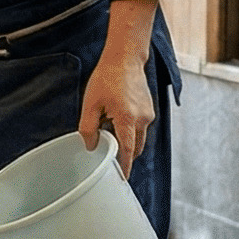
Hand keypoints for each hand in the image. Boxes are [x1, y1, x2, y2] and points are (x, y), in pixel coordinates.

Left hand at [78, 51, 154, 176]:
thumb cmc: (106, 78)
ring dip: (126, 141)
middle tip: (109, 159)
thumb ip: (88, 128)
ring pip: (139, 137)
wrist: (125, 59)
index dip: (124, 166)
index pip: (127, 151)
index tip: (121, 179)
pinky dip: (130, 130)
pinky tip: (116, 119)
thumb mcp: (90, 104)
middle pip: (135, 147)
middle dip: (124, 155)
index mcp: (128, 119)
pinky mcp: (150, 109)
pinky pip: (140, 127)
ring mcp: (149, 114)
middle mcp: (143, 119)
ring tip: (108, 131)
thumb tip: (90, 146)